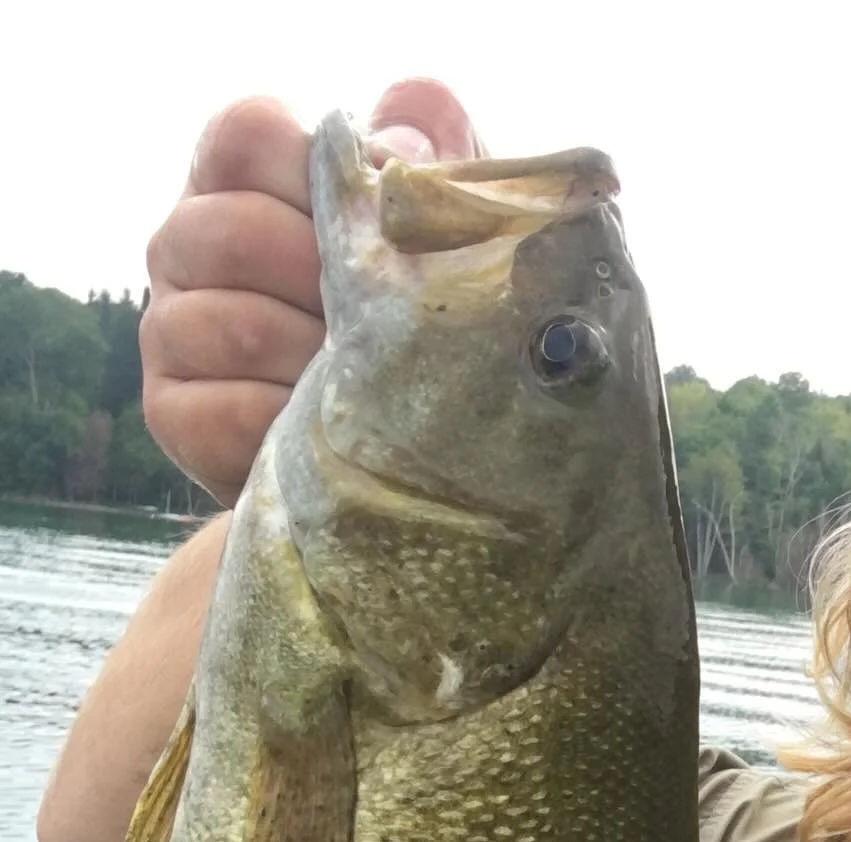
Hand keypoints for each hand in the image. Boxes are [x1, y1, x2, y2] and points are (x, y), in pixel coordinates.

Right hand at [141, 80, 481, 505]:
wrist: (385, 454)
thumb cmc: (407, 324)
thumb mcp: (428, 238)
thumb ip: (428, 159)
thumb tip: (415, 124)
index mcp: (237, 180)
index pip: (246, 136)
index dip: (316, 177)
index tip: (376, 228)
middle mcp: (183, 243)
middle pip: (236, 233)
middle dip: (328, 283)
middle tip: (387, 324)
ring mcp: (167, 329)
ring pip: (230, 326)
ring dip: (316, 361)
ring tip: (372, 384)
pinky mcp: (171, 414)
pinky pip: (224, 413)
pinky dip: (290, 428)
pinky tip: (332, 436)